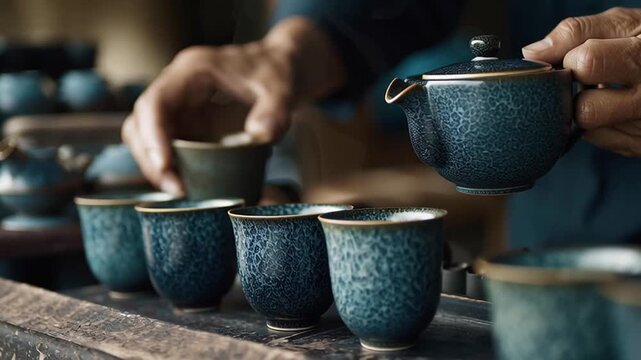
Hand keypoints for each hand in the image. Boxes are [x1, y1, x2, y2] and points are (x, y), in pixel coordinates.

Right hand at [122, 17, 343, 193]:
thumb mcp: (282, 90)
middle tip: (177, 189)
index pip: (155, 102)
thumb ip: (275, 110)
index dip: (153, 135)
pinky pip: (166, 147)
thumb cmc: (276, 73)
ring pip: (146, 137)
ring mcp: (179, 107)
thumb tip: (260, 133)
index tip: (165, 166)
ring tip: (182, 191)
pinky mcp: (187, 124)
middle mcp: (177, 87)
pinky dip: (171, 167)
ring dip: (156, 166)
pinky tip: (189, 185)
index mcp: (192, 71)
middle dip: (151, 158)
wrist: (280, 71)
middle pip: (140, 122)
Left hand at [522, 7, 640, 156]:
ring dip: (586, 108)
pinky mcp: (638, 146)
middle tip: (588, 80)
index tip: (576, 57)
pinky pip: (599, 140)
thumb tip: (533, 54)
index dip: (572, 59)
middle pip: (585, 110)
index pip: (588, 63)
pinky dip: (598, 124)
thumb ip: (576, 33)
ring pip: (588, 129)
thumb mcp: (621, 25)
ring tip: (605, 91)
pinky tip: (614, 106)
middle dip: (576, 93)